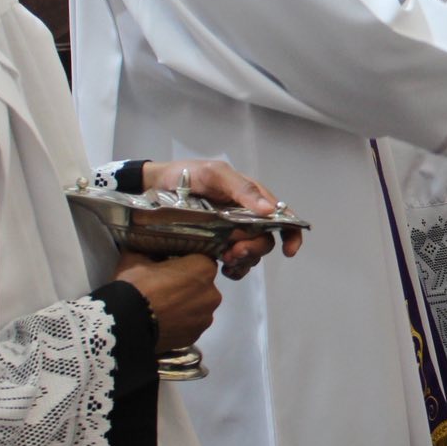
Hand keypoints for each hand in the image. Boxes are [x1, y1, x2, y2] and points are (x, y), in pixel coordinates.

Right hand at [114, 252, 220, 351]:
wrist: (125, 323)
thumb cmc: (136, 286)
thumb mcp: (137, 257)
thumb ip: (149, 251)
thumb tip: (148, 248)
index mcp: (204, 268)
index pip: (202, 260)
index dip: (186, 264)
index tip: (171, 268)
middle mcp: (212, 293)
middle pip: (202, 285)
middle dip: (187, 286)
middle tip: (164, 289)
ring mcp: (205, 317)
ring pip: (198, 306)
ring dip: (185, 306)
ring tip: (163, 308)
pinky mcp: (196, 336)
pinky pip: (191, 325)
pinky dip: (181, 323)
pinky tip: (163, 322)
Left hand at [142, 159, 303, 274]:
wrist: (155, 187)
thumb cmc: (187, 175)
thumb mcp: (214, 174)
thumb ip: (241, 189)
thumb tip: (268, 210)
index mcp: (251, 198)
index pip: (281, 216)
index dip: (291, 233)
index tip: (288, 251)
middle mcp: (246, 217)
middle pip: (265, 240)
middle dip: (255, 249)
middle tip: (235, 252)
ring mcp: (231, 233)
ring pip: (251, 254)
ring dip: (244, 261)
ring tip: (226, 260)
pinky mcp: (216, 246)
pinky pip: (234, 264)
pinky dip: (234, 270)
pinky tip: (223, 270)